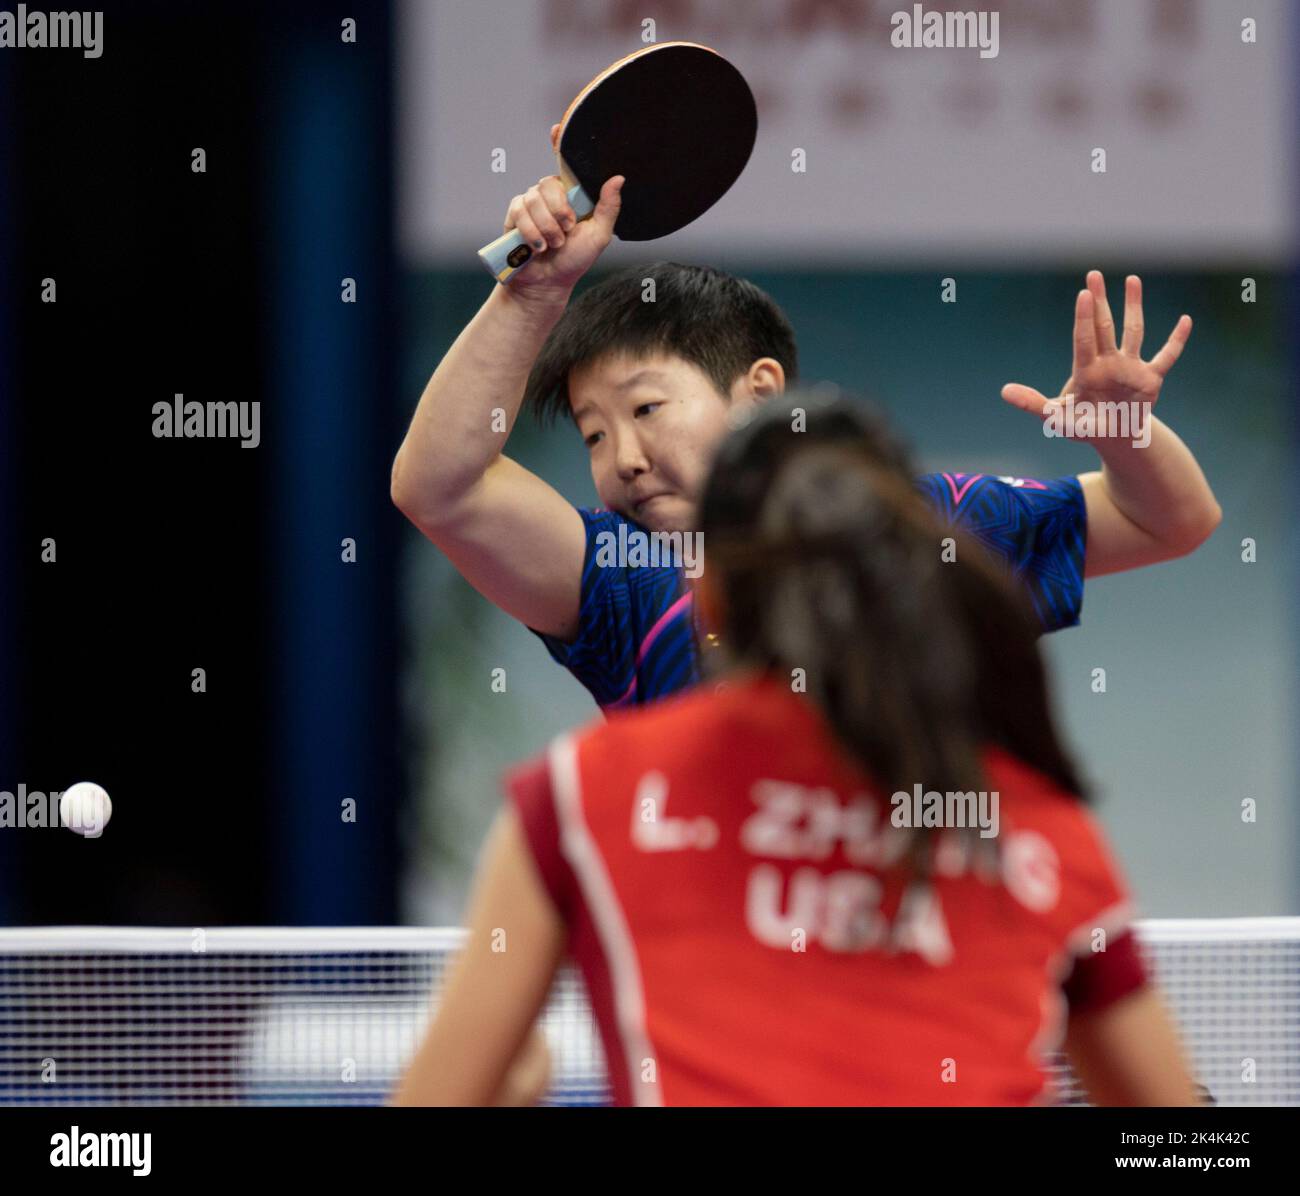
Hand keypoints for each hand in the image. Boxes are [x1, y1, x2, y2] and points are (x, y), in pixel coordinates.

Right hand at [503, 123, 622, 297]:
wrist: (547, 283)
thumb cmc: (575, 260)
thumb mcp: (599, 235)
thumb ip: (608, 208)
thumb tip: (617, 177)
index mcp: (572, 194)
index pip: (564, 162)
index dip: (558, 143)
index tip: (556, 128)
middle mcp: (550, 195)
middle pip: (549, 183)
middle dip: (559, 211)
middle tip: (566, 232)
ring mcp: (531, 203)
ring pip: (534, 199)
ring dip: (546, 227)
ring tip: (553, 245)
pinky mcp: (514, 215)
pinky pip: (520, 211)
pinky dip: (531, 231)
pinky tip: (537, 247)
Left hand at [1001, 271, 1191, 446]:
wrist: (1113, 438)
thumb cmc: (1084, 426)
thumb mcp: (1056, 418)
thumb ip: (1033, 403)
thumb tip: (1003, 391)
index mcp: (1086, 370)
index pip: (1084, 339)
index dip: (1084, 318)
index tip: (1084, 294)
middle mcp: (1108, 362)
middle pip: (1103, 325)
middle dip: (1099, 301)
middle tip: (1092, 274)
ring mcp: (1131, 368)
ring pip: (1134, 331)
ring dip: (1133, 306)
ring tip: (1131, 279)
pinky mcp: (1151, 379)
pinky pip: (1167, 356)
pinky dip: (1177, 340)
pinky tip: (1186, 320)